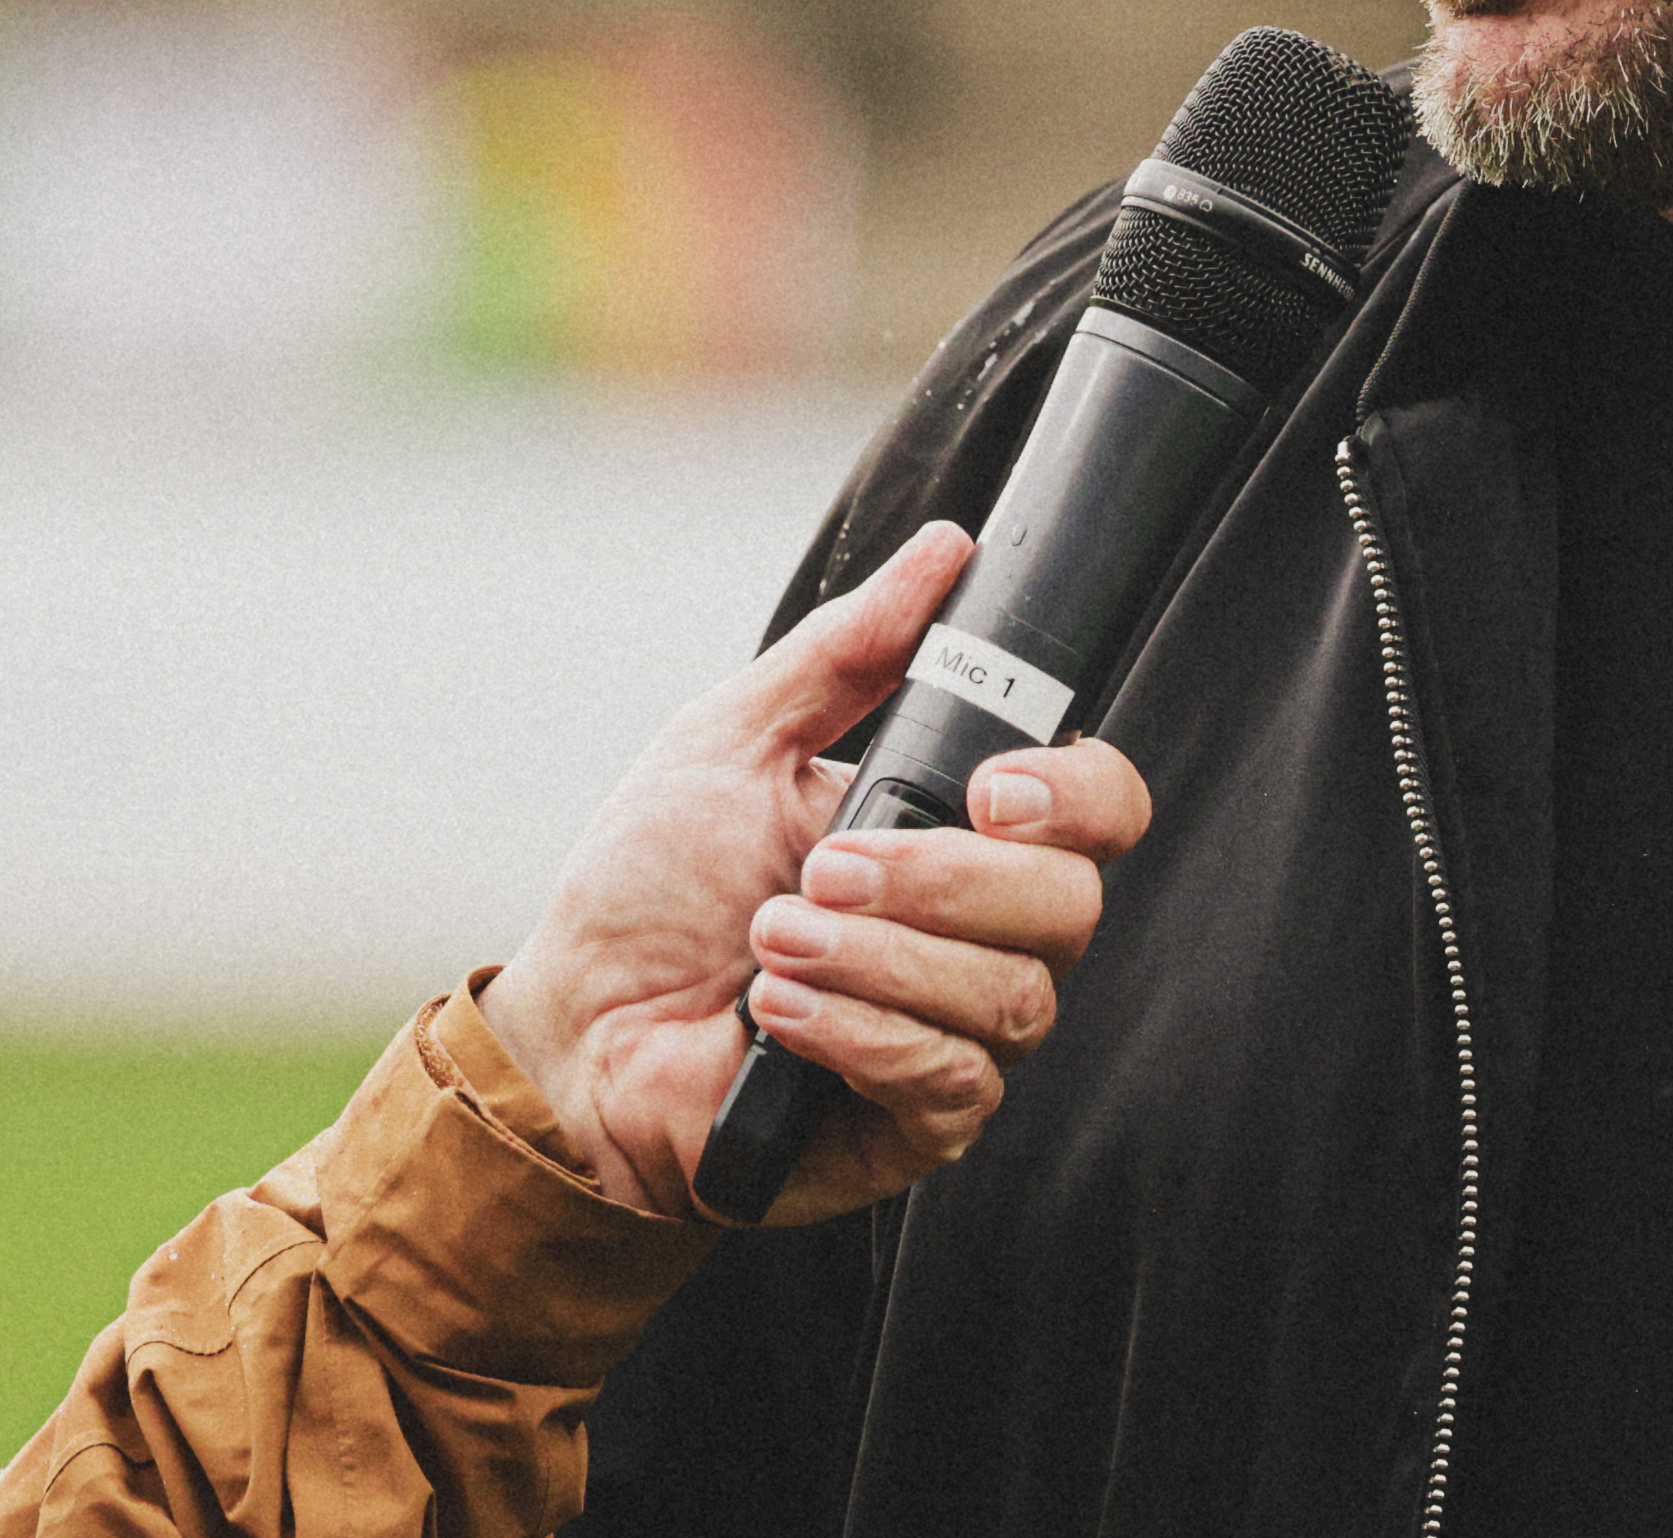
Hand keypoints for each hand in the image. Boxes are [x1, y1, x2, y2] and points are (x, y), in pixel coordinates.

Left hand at [480, 519, 1155, 1227]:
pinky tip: (779, 1018)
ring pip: (1012, 995)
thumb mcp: (734, 737)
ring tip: (773, 941)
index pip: (1100, 811)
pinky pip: (949, 1078)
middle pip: (1068, 905)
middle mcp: (984, 935)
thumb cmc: (651, 887)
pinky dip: (859, 1032)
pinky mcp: (921, 1123)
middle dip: (941, 879)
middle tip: (823, 868)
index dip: (1076, 797)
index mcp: (961, 835)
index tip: (991, 788)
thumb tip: (944, 549)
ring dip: (880, 958)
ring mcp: (960, 1033)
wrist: (572, 1029)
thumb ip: (847, 651)